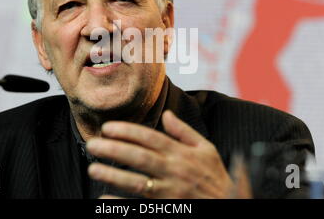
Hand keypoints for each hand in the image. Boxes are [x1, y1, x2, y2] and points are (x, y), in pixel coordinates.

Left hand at [86, 110, 250, 197]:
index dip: (127, 131)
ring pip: (138, 183)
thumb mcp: (207, 149)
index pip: (150, 138)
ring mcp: (170, 192)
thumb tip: (167, 114)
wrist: (231, 205)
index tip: (107, 128)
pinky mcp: (167, 209)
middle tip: (92, 144)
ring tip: (93, 169)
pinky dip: (122, 204)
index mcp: (182, 154)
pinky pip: (141, 208)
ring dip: (114, 175)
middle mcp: (174, 171)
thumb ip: (185, 132)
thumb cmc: (216, 177)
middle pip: (140, 158)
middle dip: (114, 149)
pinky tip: (105, 198)